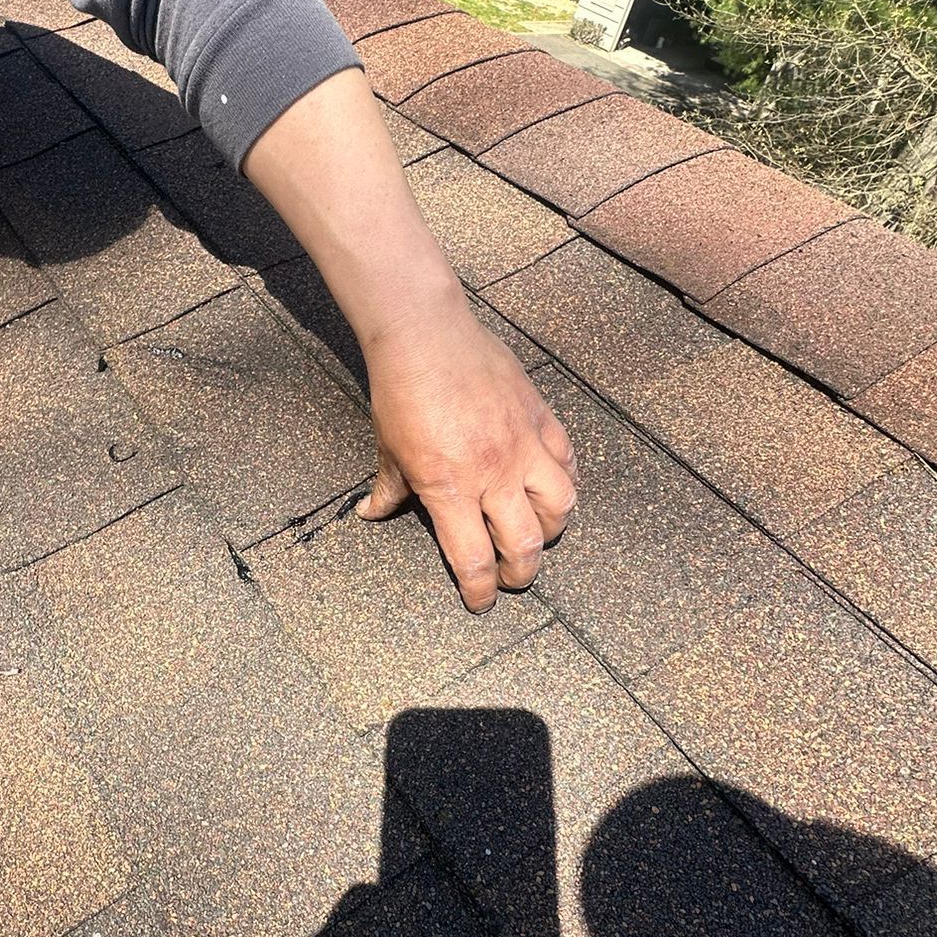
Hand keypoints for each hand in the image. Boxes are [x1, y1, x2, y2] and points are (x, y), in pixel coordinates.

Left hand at [358, 289, 576, 610]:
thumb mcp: (387, 449)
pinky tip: (553, 489)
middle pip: (525, 545)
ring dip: (551, 531)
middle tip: (512, 579)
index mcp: (450, 488)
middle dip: (520, 573)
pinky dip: (564, 483)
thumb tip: (370, 515)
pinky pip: (567, 462)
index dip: (479, 591)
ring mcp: (523, 444)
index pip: (474, 560)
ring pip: (560, 507)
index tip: (479, 602)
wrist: (425, 334)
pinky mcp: (540, 417)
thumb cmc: (400, 391)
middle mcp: (493, 473)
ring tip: (537, 535)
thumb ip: (389, 490)